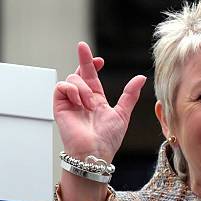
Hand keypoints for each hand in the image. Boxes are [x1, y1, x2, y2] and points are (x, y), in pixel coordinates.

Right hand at [54, 42, 145, 161]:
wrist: (95, 153)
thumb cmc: (107, 139)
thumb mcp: (123, 114)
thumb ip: (130, 95)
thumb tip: (140, 78)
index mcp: (96, 100)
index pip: (91, 77)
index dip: (93, 65)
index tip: (100, 60)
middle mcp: (82, 100)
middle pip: (79, 73)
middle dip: (82, 59)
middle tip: (83, 47)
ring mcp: (70, 103)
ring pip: (73, 79)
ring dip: (83, 88)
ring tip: (89, 104)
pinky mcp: (60, 107)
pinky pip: (61, 87)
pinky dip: (71, 90)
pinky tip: (79, 101)